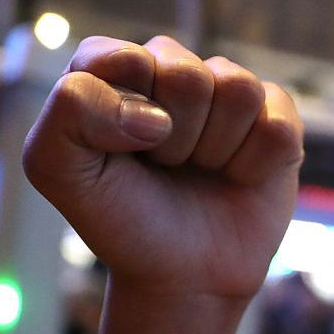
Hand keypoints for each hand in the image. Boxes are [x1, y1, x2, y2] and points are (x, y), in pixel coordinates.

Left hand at [22, 35, 301, 301]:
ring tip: (201, 169)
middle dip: (175, 136)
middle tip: (165, 166)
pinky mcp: (276, 119)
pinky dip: (255, 165)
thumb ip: (69, 111)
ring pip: (240, 90)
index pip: (125, 58)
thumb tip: (155, 114)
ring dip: (216, 148)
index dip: (126, 111)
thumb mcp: (56, 169)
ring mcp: (228, 91)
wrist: (183, 275)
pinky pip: (277, 125)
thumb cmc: (120, 217)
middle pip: (187, 74)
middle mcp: (171, 68)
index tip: (123, 152)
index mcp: (112, 68)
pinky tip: (238, 177)